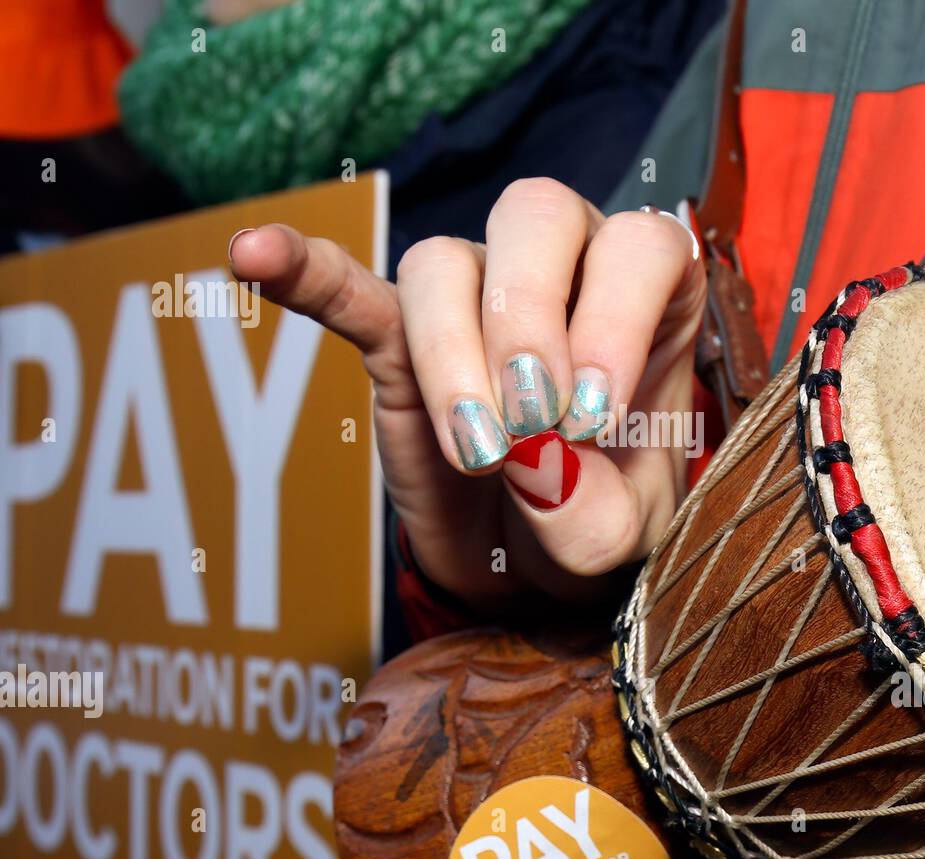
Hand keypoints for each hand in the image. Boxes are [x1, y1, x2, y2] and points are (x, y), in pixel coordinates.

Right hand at [228, 178, 705, 603]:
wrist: (526, 559)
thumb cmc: (594, 520)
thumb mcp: (622, 537)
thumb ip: (596, 511)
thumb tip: (536, 459)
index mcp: (649, 298)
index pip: (640, 248)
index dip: (616, 318)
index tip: (590, 417)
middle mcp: (566, 269)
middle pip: (537, 215)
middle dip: (529, 319)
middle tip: (531, 424)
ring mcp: (476, 296)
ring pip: (444, 261)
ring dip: (453, 355)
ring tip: (475, 453)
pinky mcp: (397, 338)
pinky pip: (349, 286)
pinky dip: (307, 272)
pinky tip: (256, 256)